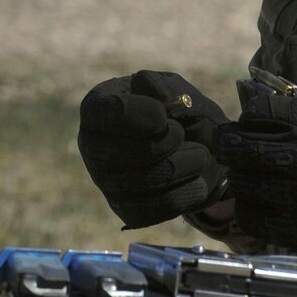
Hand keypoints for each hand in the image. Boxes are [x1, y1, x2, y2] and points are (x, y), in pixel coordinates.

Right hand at [76, 70, 229, 228]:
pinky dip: (184, 194)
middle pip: (119, 154)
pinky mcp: (125, 208)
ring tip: (200, 154)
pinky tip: (196, 180)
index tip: (163, 115)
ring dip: (181, 167)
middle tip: (182, 134)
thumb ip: (165, 87)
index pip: (103, 114)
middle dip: (162, 144)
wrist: (203, 151)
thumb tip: (150, 89)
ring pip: (140, 183)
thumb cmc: (183, 114)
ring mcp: (106, 181)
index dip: (137, 115)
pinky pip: (153, 209)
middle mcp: (93, 145)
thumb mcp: (179, 91)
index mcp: (99, 106)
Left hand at [215, 87, 296, 265]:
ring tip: (252, 178)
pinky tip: (261, 203)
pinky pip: (253, 217)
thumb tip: (289, 50)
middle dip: (230, 148)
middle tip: (234, 151)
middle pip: (236, 148)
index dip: (248, 118)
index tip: (251, 125)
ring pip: (240, 184)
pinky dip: (251, 210)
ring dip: (241, 180)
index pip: (254, 112)